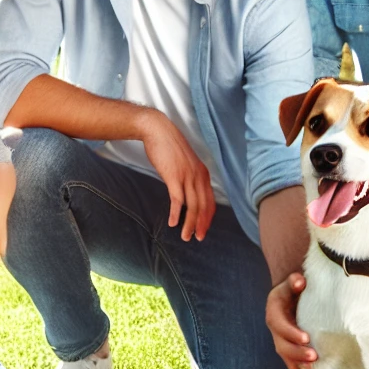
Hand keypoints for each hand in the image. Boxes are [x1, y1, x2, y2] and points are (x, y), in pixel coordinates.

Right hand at [138, 109, 215, 240]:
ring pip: (192, 206)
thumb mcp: (185, 163)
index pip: (210, 200)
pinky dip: (176, 213)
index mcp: (203, 173)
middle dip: (201, 224)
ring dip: (189, 223)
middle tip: (197, 238)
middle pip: (203, 206)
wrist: (158, 130)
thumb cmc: (169, 147)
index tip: (204, 228)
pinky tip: (173, 222)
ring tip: (186, 236)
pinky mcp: (174, 176)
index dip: (208, 217)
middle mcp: (198, 176)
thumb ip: (189, 177)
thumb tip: (187, 192)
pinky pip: (177, 199)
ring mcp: (187, 176)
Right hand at [265, 273, 314, 368]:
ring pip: (286, 356)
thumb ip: (295, 281)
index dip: (291, 332)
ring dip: (297, 365)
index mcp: (274, 311)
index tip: (306, 338)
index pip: (280, 324)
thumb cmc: (295, 287)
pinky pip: (290, 363)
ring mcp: (281, 339)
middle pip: (282, 344)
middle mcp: (275, 328)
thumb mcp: (293, 281)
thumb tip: (299, 281)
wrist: (292, 293)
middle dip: (297, 352)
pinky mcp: (289, 347)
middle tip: (314, 357)